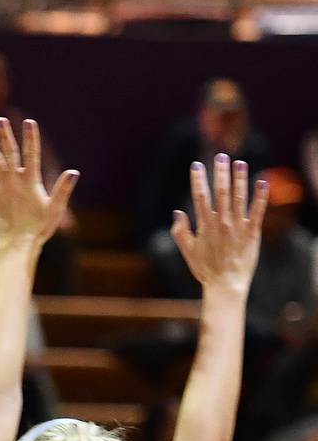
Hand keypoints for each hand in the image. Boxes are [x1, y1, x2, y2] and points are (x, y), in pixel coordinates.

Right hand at [0, 118, 78, 249]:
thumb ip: (62, 190)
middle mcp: (17, 179)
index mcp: (32, 180)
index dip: (31, 138)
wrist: (22, 243)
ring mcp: (3, 186)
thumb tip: (73, 172)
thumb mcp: (54, 209)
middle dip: (5, 136)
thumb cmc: (41, 228)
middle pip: (10, 153)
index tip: (29, 122)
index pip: (31, 154)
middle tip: (0, 120)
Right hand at [171, 155, 267, 295]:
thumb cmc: (206, 270)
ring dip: (240, 179)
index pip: (200, 197)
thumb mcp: (187, 252)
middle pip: (221, 192)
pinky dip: (260, 196)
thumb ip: (180, 232)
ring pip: (239, 197)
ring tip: (240, 163)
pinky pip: (258, 211)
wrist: (226, 284)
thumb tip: (177, 213)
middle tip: (221, 156)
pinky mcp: (252, 232)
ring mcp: (238, 226)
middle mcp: (222, 222)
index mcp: (205, 225)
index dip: (198, 179)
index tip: (196, 165)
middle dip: (221, 172)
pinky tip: (262, 181)